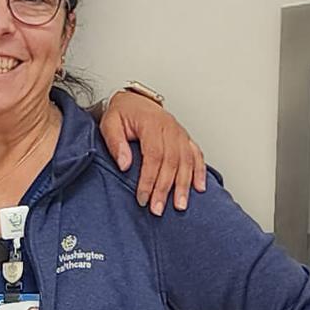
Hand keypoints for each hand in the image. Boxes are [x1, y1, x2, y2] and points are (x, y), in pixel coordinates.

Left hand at [96, 91, 207, 215]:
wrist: (133, 100)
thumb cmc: (121, 113)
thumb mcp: (109, 124)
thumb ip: (116, 143)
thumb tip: (124, 165)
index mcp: (152, 124)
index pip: (154, 156)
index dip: (149, 179)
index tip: (142, 198)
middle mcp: (170, 128)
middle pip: (172, 162)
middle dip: (165, 189)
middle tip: (158, 209)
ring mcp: (180, 133)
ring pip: (187, 162)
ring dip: (184, 186)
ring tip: (180, 205)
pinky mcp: (185, 138)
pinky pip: (197, 155)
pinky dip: (200, 172)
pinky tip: (199, 188)